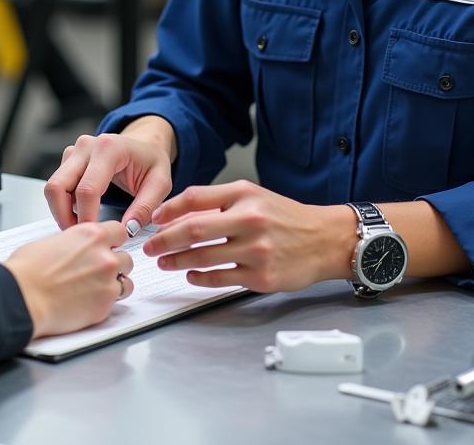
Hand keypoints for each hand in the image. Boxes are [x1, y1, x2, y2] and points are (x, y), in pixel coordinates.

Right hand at [4, 221, 133, 338]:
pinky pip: (116, 302)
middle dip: (115, 264)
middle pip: (126, 258)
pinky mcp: (105, 305)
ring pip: (126, 281)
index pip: (119, 231)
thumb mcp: (53, 241)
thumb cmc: (28, 270)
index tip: (110, 247)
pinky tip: (90, 302)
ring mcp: (107, 281)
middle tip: (98, 272)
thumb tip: (77, 249)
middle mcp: (104, 256)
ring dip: (115, 284)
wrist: (23, 297)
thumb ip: (75, 243)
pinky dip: (106, 302)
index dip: (113, 241)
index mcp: (91, 235)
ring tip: (96, 289)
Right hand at [44, 122, 173, 230]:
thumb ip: (145, 207)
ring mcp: (74, 151)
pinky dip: (63, 204)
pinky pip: (57, 186)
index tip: (95, 238)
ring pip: (52, 187)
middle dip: (64, 216)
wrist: (144, 143)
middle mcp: (86, 146)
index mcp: (109, 148)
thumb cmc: (151, 162)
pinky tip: (81, 214)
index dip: (87, 218)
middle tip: (81, 237)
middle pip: (58, 186)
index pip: (87, 190)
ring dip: (61, 211)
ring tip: (81, 228)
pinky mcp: (68, 158)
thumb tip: (126, 230)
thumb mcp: (160, 183)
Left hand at [143, 180, 356, 292]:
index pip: (196, 198)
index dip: (169, 209)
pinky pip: (221, 279)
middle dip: (165, 239)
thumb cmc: (285, 216)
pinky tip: (190, 275)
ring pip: (204, 257)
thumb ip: (218, 201)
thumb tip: (179, 213)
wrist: (324, 239)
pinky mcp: (262, 277)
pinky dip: (200, 277)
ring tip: (164, 261)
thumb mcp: (253, 195)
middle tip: (149, 246)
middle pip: (194, 230)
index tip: (154, 219)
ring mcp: (257, 251)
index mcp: (244, 195)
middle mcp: (250, 220)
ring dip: (177, 261)